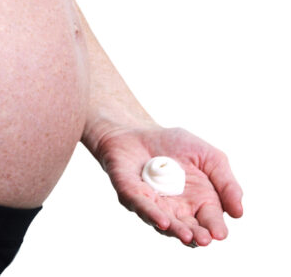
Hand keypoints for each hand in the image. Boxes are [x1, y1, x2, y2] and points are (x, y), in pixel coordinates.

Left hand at [94, 125, 242, 246]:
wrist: (138, 129)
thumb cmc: (174, 144)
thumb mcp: (209, 157)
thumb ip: (226, 183)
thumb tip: (239, 213)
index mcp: (198, 201)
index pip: (209, 220)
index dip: (215, 228)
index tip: (220, 234)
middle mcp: (175, 208)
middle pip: (188, 228)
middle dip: (197, 235)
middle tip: (205, 240)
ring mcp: (152, 203)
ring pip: (164, 222)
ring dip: (176, 230)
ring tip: (189, 237)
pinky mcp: (130, 194)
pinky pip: (141, 205)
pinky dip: (152, 214)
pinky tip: (163, 221)